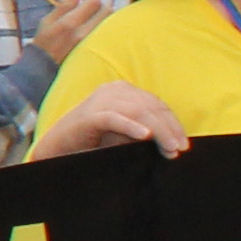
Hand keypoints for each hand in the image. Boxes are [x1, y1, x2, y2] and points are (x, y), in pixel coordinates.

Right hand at [35, 0, 111, 60]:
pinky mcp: (98, 50)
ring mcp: (93, 43)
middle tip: (92, 6)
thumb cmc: (44, 43)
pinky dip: (105, 26)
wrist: (45, 69)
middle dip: (101, 4)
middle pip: (107, 10)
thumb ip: (64, 5)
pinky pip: (108, 33)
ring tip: (94, 17)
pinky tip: (96, 28)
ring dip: (105, 15)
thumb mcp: (47, 21)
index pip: (94, 2)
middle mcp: (85, 32)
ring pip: (110, 22)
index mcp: (70, 23)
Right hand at [38, 85, 190, 159]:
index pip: (156, 104)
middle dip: (169, 129)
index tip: (183, 145)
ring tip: (169, 149)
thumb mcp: (123, 133)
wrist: (56, 150)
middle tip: (179, 150)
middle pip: (151, 106)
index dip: (173, 123)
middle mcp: (112, 90)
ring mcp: (99, 101)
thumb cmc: (92, 143)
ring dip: (158, 131)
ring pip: (138, 111)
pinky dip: (131, 127)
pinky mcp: (89, 116)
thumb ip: (144, 129)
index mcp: (122, 90)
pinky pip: (114, 119)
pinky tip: (145, 136)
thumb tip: (173, 140)